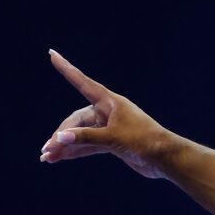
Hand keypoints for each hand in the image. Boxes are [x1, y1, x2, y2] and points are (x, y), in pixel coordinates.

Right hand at [39, 49, 168, 178]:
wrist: (166, 159)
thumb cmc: (144, 142)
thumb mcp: (114, 138)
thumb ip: (86, 138)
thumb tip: (60, 138)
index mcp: (109, 101)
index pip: (82, 82)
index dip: (66, 69)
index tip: (52, 54)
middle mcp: (107, 112)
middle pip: (77, 120)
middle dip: (61, 135)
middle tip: (47, 149)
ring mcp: (109, 128)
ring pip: (81, 135)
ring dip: (66, 145)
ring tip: (48, 157)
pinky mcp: (113, 142)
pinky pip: (90, 145)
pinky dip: (77, 151)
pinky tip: (62, 158)